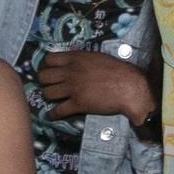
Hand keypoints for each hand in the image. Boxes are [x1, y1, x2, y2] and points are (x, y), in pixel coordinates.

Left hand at [38, 50, 154, 125]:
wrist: (129, 87)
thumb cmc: (117, 71)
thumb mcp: (97, 57)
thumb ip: (81, 59)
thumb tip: (72, 59)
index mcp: (75, 58)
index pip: (48, 59)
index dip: (45, 66)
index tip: (47, 70)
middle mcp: (70, 72)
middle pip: (44, 76)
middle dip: (44, 81)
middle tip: (48, 85)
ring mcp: (73, 88)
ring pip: (47, 93)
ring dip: (48, 96)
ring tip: (52, 98)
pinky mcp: (78, 104)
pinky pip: (58, 111)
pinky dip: (52, 114)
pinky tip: (51, 115)